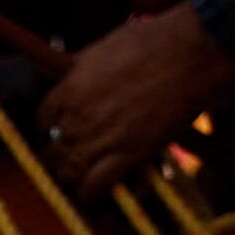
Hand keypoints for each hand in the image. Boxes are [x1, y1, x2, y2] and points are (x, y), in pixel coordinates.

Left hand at [43, 7, 234, 194]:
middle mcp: (77, 117)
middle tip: (78, 153)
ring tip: (90, 171)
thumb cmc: (155, 41)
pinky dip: (92, 192)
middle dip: (62, 155)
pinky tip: (99, 188)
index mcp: (69, 87)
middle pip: (51, 151)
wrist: (192, 53)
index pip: (42, 119)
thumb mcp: (106, 46)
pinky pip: (93, 187)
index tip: (65, 128)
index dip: (53, 127)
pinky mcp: (127, 155)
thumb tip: (73, 74)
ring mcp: (100, 138)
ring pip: (68, 173)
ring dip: (76, 175)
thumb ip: (83, 68)